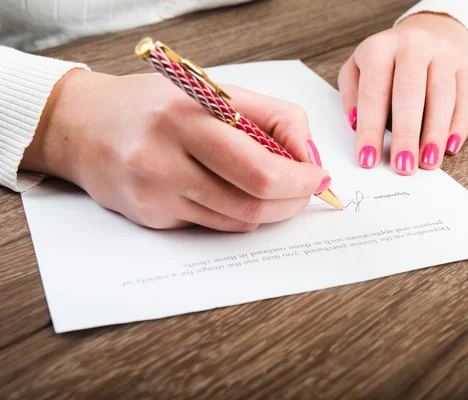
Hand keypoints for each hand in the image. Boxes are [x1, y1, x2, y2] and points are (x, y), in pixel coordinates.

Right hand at [22, 70, 329, 230]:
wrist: (83, 126)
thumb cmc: (155, 105)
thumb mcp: (213, 92)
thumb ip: (271, 118)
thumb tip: (309, 158)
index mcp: (186, 116)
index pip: (261, 167)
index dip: (300, 179)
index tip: (317, 176)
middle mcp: (164, 158)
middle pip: (253, 203)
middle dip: (292, 201)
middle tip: (305, 190)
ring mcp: (154, 194)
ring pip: (237, 221)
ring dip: (269, 210)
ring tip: (275, 190)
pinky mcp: (150, 217)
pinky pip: (212, 225)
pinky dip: (236, 213)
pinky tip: (233, 193)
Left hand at [338, 12, 467, 173]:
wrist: (427, 31)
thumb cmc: (386, 62)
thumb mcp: (357, 69)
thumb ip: (351, 96)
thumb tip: (356, 124)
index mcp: (379, 48)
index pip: (373, 93)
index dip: (370, 129)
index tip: (368, 159)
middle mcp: (413, 45)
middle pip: (410, 92)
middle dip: (406, 134)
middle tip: (403, 166)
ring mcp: (444, 53)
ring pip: (442, 95)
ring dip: (435, 133)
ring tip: (428, 162)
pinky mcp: (467, 65)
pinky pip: (466, 97)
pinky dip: (459, 125)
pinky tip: (450, 147)